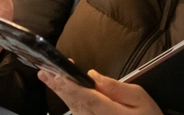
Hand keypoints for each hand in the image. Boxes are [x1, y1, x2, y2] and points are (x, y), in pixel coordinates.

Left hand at [41, 69, 163, 114]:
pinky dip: (70, 100)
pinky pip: (79, 113)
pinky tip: (62, 89)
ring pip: (74, 109)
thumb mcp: (140, 97)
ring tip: (48, 77)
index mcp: (111, 114)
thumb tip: (94, 76)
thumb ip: (116, 87)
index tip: (56, 75)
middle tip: (44, 72)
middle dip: (59, 87)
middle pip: (75, 104)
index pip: (86, 98)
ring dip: (62, 93)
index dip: (70, 86)